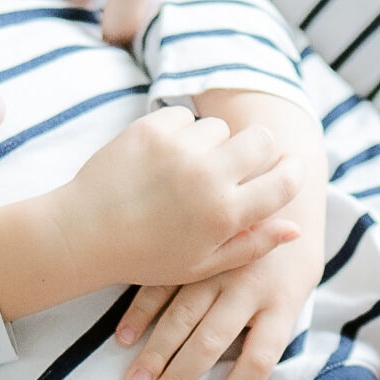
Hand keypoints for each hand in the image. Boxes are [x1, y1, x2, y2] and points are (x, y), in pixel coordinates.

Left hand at [0, 106, 304, 331]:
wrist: (84, 234)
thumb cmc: (145, 255)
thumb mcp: (202, 263)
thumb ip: (252, 244)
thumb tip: (296, 228)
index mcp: (225, 215)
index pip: (283, 181)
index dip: (292, 172)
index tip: (288, 169)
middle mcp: (208, 178)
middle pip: (262, 139)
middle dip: (260, 149)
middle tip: (243, 161)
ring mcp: (179, 150)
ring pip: (219, 127)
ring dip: (212, 143)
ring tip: (189, 167)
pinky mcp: (151, 129)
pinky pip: (184, 115)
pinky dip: (179, 132)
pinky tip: (165, 155)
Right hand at [116, 141, 325, 379]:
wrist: (282, 174)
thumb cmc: (293, 244)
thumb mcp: (299, 280)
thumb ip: (275, 321)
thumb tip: (246, 367)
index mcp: (281, 301)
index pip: (260, 358)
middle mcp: (248, 286)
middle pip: (210, 343)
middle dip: (178, 379)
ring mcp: (218, 265)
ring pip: (181, 317)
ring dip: (154, 354)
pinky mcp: (196, 247)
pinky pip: (163, 285)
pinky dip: (141, 313)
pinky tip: (123, 338)